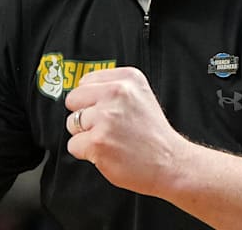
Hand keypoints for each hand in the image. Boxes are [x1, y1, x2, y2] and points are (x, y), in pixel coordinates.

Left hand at [65, 66, 187, 197]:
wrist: (170, 163)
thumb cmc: (153, 135)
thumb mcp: (140, 95)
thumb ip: (112, 87)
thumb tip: (81, 91)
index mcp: (127, 78)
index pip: (85, 81)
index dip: (92, 100)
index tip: (107, 110)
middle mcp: (116, 93)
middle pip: (73, 99)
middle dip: (84, 115)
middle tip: (107, 127)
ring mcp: (106, 117)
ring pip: (71, 123)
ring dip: (85, 135)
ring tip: (110, 139)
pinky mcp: (98, 141)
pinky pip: (73, 145)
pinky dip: (86, 152)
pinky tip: (107, 152)